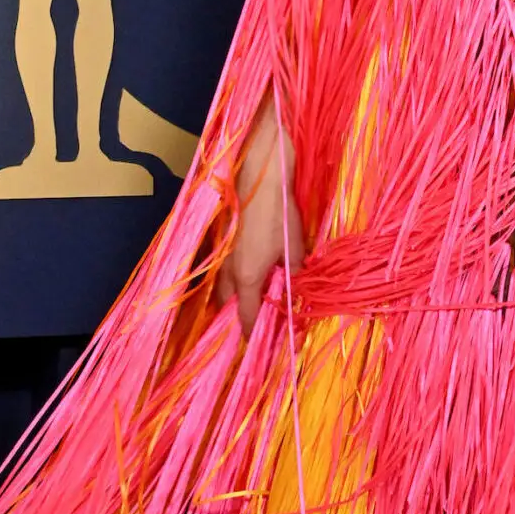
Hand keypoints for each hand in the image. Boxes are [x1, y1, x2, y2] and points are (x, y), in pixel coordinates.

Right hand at [216, 99, 303, 339]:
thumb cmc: (279, 207)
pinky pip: (221, 264)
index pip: (247, 318)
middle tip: (257, 320)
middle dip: (240, 315)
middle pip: (228, 304)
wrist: (259, 167)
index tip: (263, 346)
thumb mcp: (294, 243)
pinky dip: (231, 273)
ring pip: (222, 283)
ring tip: (252, 297)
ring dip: (234, 294)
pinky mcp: (218, 235)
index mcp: (247, 276)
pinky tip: (244, 267)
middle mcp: (228, 268)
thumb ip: (293, 270)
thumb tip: (296, 288)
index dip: (254, 335)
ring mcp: (219, 251)